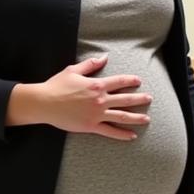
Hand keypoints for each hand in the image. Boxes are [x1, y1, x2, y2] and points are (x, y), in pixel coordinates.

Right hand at [11, 56, 151, 139]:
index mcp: (97, 85)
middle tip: (149, 99)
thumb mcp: (73, 70)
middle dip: (140, 99)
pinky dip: (122, 134)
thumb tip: (105, 57)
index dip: (130, 81)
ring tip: (147, 119)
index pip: (119, 82)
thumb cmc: (57, 86)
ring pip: (122, 116)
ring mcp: (97, 114)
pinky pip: (110, 131)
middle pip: (126, 99)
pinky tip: (132, 136)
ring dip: (136, 118)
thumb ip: (91, 64)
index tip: (138, 81)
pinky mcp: (91, 126)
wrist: (44, 103)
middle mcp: (100, 99)